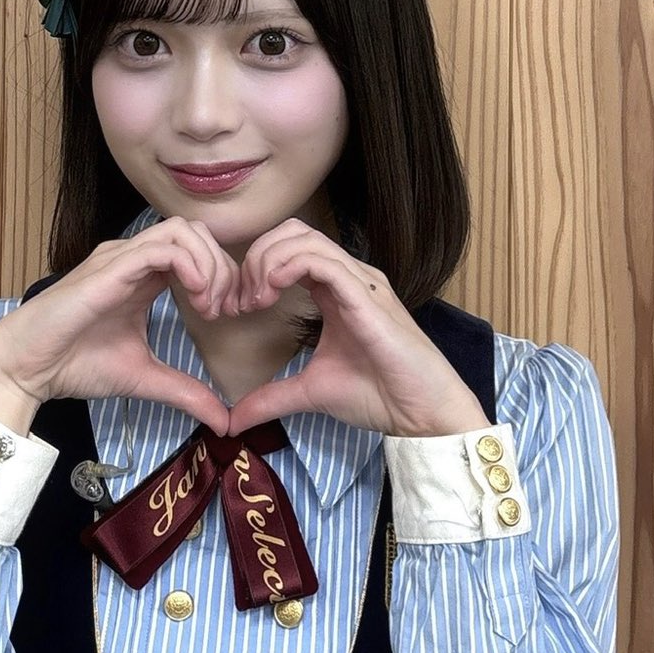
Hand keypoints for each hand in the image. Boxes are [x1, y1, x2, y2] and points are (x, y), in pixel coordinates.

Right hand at [0, 217, 239, 432]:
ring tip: (209, 305)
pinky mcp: (109, 268)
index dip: (223, 276)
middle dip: (224, 268)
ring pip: (183, 230)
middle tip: (226, 310)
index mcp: (144, 277)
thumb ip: (186, 392)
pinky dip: (191, 266)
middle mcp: (133, 258)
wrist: (27, 368)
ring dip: (209, 265)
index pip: (197, 251)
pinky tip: (195, 298)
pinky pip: (162, 247)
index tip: (229, 316)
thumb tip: (225, 420)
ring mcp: (120, 258)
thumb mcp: (145, 378)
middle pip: (197, 233)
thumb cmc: (75, 365)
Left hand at [222, 218, 488, 435]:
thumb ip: (272, 398)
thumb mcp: (310, 392)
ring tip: (255, 299)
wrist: (420, 412)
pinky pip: (323, 261)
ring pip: (305, 239)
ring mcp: (361, 282)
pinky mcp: (367, 296)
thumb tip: (233, 421)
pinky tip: (271, 292)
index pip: (290, 249)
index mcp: (336, 291)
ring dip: (268, 262)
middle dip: (257, 256)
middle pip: (294, 232)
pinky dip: (288, 267)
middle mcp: (350, 277)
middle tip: (241, 299)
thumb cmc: (379, 395)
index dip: (256, 268)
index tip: (238, 307)